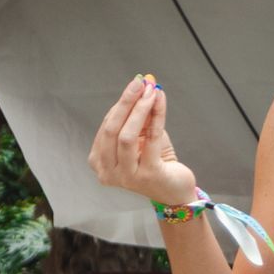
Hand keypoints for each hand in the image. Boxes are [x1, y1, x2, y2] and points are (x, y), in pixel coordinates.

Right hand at [87, 75, 198, 211]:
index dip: (121, 104)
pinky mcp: (148, 176)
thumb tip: (142, 85)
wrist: (174, 191)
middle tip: (139, 83)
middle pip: (112, 130)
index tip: (135, 84)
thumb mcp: (141, 137)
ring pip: (126, 136)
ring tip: (151, 91)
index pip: (107, 126)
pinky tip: (160, 101)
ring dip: (140, 109)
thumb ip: (138, 116)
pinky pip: (151, 139)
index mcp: (99, 162)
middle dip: (126, 103)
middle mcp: (107, 172)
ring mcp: (125, 177)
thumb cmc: (155, 161)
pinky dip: (156, 116)